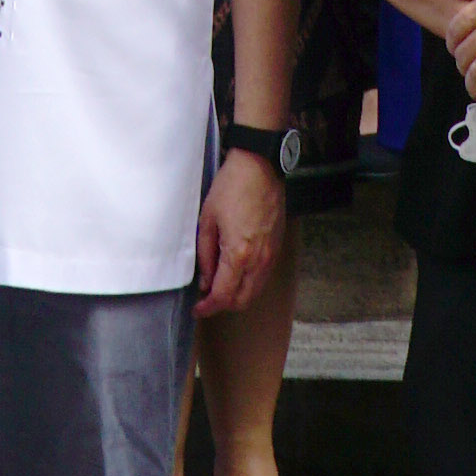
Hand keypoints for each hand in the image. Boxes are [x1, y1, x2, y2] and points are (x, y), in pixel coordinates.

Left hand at [194, 150, 286, 313]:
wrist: (260, 166)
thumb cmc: (232, 187)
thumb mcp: (207, 219)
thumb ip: (205, 255)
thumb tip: (205, 280)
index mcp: (239, 254)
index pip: (223, 296)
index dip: (208, 307)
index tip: (198, 309)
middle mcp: (259, 260)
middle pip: (242, 301)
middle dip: (223, 305)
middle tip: (206, 299)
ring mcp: (271, 254)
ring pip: (255, 291)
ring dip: (237, 295)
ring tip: (219, 285)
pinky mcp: (277, 246)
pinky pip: (263, 276)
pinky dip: (250, 282)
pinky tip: (236, 271)